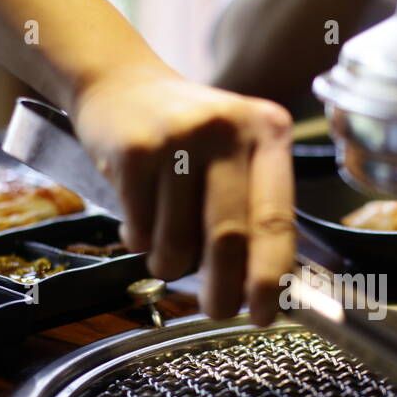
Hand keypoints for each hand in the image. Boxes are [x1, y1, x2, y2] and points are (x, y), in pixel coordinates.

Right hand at [72, 65, 294, 324]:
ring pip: (178, 241)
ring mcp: (179, 136)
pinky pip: (140, 229)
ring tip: (167, 246)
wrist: (119, 83)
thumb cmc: (188, 138)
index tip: (264, 314)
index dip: (270, 275)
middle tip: (217, 310)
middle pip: (229, 237)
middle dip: (223, 288)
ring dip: (170, 264)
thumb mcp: (235, 154)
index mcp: (268, 131)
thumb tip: (265, 290)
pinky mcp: (133, 149)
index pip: (277, 217)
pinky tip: (140, 220)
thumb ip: (255, 209)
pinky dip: (139, 242)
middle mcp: (228, 128)